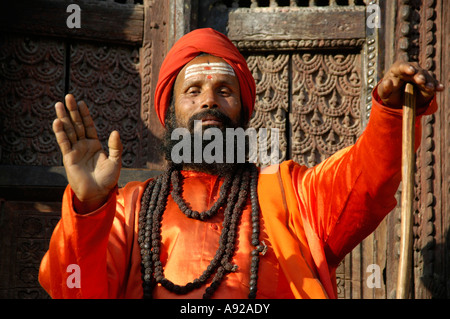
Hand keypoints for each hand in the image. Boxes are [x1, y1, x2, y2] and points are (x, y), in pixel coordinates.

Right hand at [53, 94, 122, 212]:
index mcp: (94, 144)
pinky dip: (60, 132)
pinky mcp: (69, 158)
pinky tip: (57, 122)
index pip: (89, 125)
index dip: (85, 115)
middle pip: (77, 124)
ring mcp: (75, 151)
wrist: (98, 193)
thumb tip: (115, 132)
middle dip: (72, 111)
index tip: (81, 103)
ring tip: (58, 104)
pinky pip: (64, 143)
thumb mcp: (115, 161)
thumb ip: (115, 147)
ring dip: (63, 118)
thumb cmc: (108, 179)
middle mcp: (83, 145)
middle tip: (68, 96)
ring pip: (68, 131)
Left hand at [377, 60, 443, 108]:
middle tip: (421, 81)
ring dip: (429, 81)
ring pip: (426, 76)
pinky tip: (440, 88)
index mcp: (398, 69)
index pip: (401, 66)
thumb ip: (384, 88)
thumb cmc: (389, 93)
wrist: (398, 99)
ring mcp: (420, 75)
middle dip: (419, 75)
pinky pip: (432, 83)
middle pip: (416, 70)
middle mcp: (411, 69)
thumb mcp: (383, 93)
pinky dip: (436, 86)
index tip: (411, 71)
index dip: (406, 68)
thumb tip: (387, 82)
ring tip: (430, 88)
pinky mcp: (427, 82)